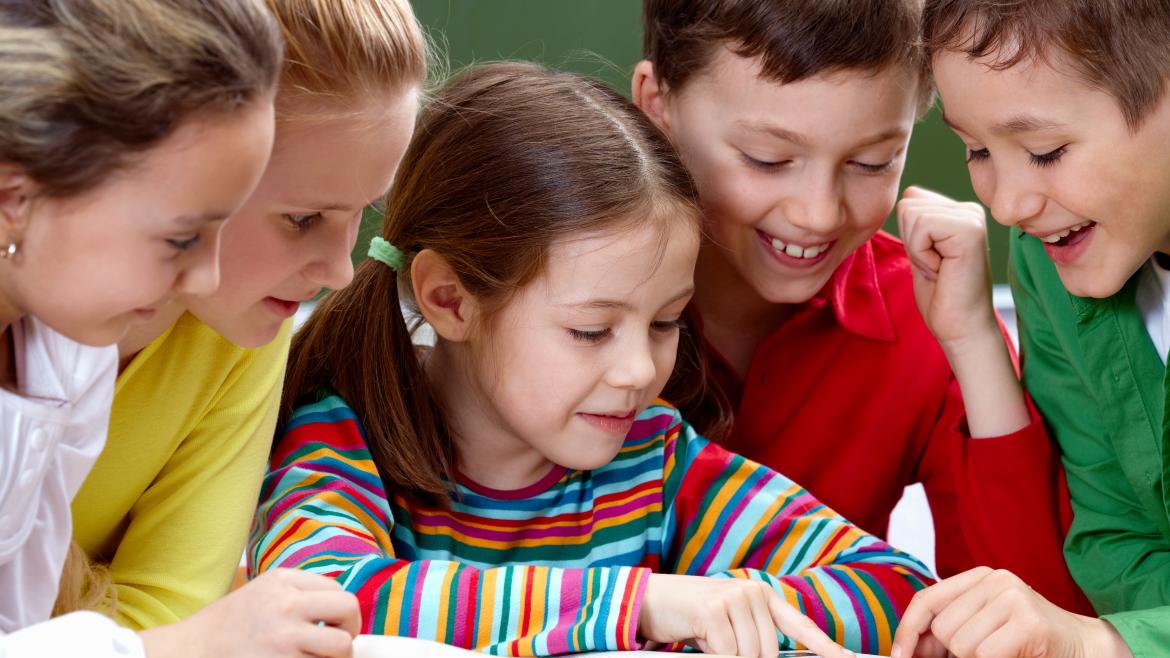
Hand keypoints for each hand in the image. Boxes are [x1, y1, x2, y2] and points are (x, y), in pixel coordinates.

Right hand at [140, 569, 360, 657]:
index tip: (334, 626)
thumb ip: (299, 594)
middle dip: (350, 630)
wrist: (188, 653)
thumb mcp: (262, 593)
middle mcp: (287, 605)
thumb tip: (342, 609)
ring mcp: (285, 639)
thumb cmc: (226, 627)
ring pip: (342, 646)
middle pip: (349, 609)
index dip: (342, 612)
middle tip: (338, 644)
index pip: (338, 590)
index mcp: (282, 581)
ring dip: (336, 657)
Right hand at [638, 573, 852, 657]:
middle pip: (769, 653)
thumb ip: (753, 639)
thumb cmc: (689, 617)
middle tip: (720, 647)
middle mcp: (753, 593)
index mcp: (762, 596)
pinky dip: (715, 656)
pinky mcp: (713, 610)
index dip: (826, 646)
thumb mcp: (728, 625)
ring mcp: (734, 598)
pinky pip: (727, 654)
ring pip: (749, 656)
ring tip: (706, 639)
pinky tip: (699, 639)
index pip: (801, 625)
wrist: (649, 599)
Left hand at [891, 567, 1132, 657]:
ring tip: (1002, 652)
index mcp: (979, 577)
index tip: (899, 656)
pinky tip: (1016, 655)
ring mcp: (1014, 597)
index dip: (908, 629)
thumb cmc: (1026, 641)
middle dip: (955, 653)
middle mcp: (995, 580)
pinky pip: (985, 654)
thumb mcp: (981, 628)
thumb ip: (946, 633)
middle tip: (985, 653)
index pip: (927, 600)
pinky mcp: (1029, 622)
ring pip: (962, 645)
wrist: (1084, 646)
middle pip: (943, 628)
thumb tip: (907, 649)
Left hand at [896, 186, 996, 347]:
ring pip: (911, 214)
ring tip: (940, 269)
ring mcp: (972, 217)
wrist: (960, 327)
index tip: (931, 260)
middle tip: (936, 267)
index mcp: (959, 212)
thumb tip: (907, 197)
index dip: (908, 236)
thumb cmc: (940, 295)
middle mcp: (970, 209)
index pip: (910, 199)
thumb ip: (916, 223)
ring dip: (917, 250)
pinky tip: (942, 270)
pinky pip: (921, 227)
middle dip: (911, 242)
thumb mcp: (921, 250)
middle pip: (908, 204)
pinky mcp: (970, 229)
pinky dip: (921, 255)